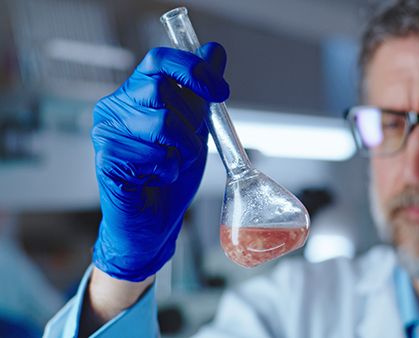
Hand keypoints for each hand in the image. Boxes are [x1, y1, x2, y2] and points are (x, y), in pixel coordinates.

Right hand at [91, 43, 227, 281]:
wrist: (155, 222)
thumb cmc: (170, 175)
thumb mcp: (195, 129)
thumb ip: (201, 92)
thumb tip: (215, 50)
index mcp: (136, 94)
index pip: (160, 60)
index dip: (193, 70)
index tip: (220, 90)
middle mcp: (115, 106)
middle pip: (164, 90)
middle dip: (191, 123)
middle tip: (188, 147)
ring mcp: (106, 131)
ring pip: (163, 124)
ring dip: (183, 151)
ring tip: (173, 165)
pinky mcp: (106, 159)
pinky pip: (154, 156)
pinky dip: (168, 171)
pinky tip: (157, 179)